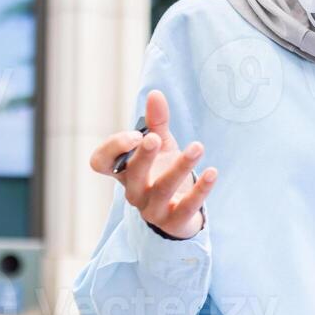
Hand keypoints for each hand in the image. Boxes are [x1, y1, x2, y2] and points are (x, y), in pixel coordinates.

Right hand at [88, 89, 215, 238]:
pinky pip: (188, 206)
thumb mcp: (161, 146)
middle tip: (154, 138)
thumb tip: (155, 93)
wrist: (180, 214)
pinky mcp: (175, 221)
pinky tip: (213, 171)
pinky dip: (202, 189)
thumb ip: (156, 122)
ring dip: (181, 166)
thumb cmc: (163, 173)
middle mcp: (134, 191)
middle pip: (132, 174)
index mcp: (124, 172)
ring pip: (163, 188)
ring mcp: (153, 209)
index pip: (100, 162)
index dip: (113, 148)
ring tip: (198, 146)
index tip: (135, 134)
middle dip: (143, 157)